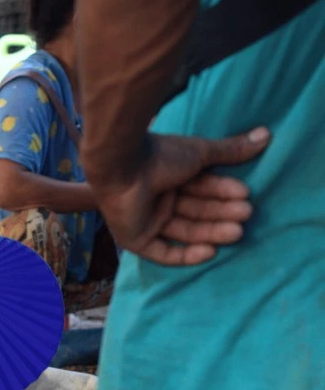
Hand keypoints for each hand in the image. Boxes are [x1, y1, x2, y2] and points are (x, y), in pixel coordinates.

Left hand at [91, 127, 269, 264]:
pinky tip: (210, 252)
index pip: (202, 189)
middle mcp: (157, 199)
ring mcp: (146, 220)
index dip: (223, 191)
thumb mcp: (199, 152)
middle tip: (246, 213)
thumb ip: (229, 150)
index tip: (245, 193)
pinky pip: (163, 253)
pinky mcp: (135, 239)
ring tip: (237, 230)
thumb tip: (266, 134)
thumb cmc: (159, 156)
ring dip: (212, 232)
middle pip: (195, 212)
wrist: (122, 165)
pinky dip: (185, 255)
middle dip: (221, 213)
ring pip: (184, 231)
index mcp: (169, 177)